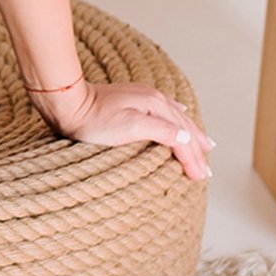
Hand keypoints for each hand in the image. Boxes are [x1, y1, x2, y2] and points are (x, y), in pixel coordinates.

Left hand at [34, 79, 213, 180]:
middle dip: (198, 148)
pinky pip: (165, 110)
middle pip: (184, 126)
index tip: (200, 177)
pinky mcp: (132, 99)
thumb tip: (188, 137)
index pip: (183, 137)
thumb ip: (161, 131)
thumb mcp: (130, 127)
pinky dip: (177, 119)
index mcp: (156, 106)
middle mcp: (154, 99)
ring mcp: (143, 97)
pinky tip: (180, 115)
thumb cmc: (94, 119)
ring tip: (205, 145)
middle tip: (207, 170)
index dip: (193, 158)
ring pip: (177, 117)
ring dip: (192, 133)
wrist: (67, 102)